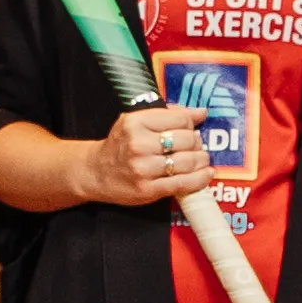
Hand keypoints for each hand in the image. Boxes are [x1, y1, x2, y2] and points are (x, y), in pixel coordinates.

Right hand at [71, 107, 211, 208]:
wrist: (96, 172)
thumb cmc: (121, 145)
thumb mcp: (137, 122)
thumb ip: (169, 115)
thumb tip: (201, 112)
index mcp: (135, 122)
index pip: (180, 119)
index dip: (191, 124)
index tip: (190, 129)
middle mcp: (139, 144)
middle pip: (187, 140)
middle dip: (197, 143)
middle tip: (197, 146)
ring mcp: (143, 168)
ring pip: (188, 162)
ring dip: (201, 160)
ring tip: (201, 160)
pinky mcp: (148, 189)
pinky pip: (183, 183)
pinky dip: (199, 179)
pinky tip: (205, 174)